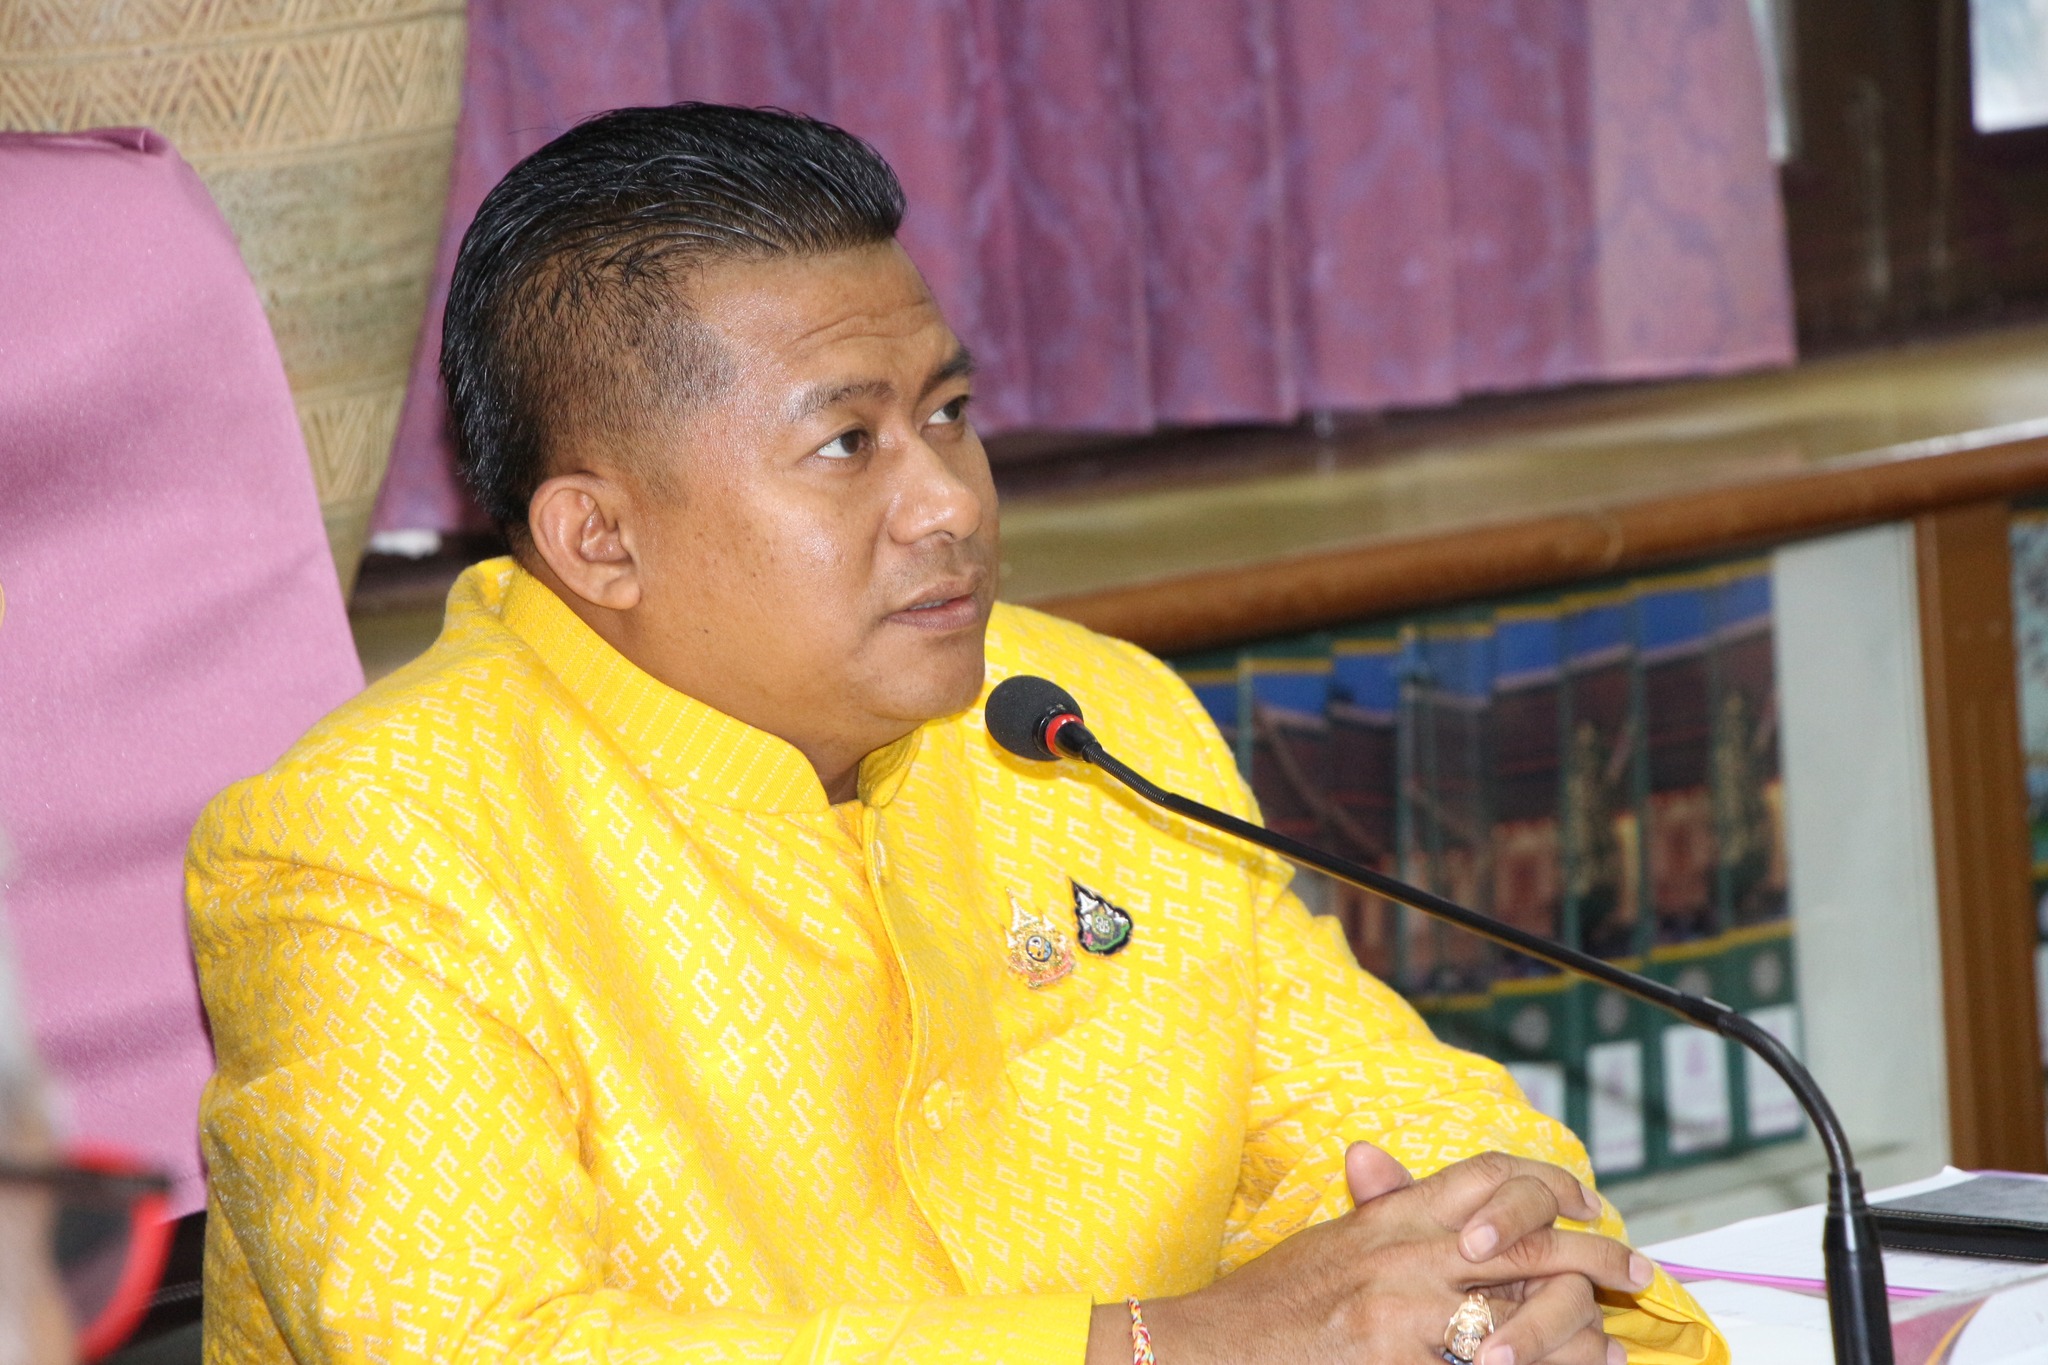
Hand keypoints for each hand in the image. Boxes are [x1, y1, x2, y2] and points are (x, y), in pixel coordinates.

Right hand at [1087, 1149, 1651, 1364]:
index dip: (1547, 1181)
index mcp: (1387, 1219)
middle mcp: (1403, 1258)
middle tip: (1635, 1271)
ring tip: (1610, 1341)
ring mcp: (1404, 1318)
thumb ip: (1373, 1208)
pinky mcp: (1401, 1364)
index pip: (1485, 1175)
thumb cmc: (1264, 1307)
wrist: (1207, 1352)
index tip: (1585, 1200)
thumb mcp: (1325, 1243)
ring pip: (1522, 1310)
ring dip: (1577, 1326)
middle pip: (1523, 1241)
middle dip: (1591, 1255)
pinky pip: (1490, 1363)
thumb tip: (1379, 1161)